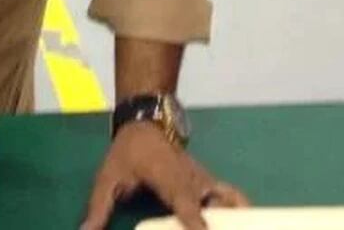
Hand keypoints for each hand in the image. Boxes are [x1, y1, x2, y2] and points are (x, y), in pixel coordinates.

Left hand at [81, 122, 248, 229]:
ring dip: (235, 218)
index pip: (186, 204)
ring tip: (242, 227)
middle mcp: (193, 181)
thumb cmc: (127, 154)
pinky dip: (240, 211)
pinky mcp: (211, 184)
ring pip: (230, 201)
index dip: (196, 221)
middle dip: (220, 225)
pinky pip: (233, 198)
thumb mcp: (107, 178)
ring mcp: (206, 182)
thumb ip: (98, 207)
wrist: (147, 124)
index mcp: (168, 178)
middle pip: (213, 209)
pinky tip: (244, 223)